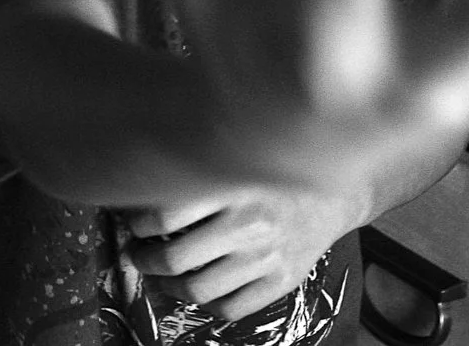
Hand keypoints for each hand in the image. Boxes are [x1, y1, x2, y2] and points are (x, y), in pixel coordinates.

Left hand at [125, 182, 360, 319]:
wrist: (335, 190)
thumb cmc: (273, 170)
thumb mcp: (236, 158)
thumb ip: (196, 171)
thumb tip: (141, 182)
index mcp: (231, 186)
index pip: (164, 216)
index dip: (137, 224)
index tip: (133, 222)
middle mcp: (247, 224)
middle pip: (174, 258)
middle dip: (143, 259)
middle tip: (136, 252)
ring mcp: (265, 257)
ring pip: (198, 290)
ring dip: (167, 287)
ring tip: (159, 276)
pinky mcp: (282, 282)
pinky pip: (231, 309)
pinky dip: (206, 305)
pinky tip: (197, 289)